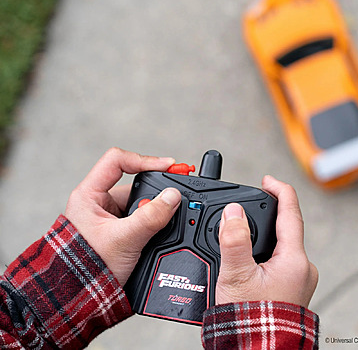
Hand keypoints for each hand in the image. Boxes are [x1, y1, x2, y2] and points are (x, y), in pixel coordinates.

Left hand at [65, 147, 181, 286]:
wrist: (81, 300)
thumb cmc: (88, 270)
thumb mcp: (124, 240)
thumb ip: (150, 216)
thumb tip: (173, 197)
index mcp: (89, 195)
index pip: (118, 161)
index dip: (144, 160)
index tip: (168, 166)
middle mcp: (99, 202)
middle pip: (134, 183)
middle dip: (154, 194)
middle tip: (173, 201)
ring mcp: (108, 216)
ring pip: (140, 202)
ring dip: (153, 211)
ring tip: (162, 224)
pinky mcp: (118, 229)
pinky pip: (140, 217)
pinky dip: (152, 222)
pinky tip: (158, 232)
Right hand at [216, 175, 317, 306]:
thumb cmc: (251, 321)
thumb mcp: (236, 276)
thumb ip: (234, 239)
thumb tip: (233, 211)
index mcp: (295, 260)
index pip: (291, 212)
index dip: (279, 190)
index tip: (267, 180)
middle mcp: (303, 267)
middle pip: (286, 227)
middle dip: (266, 214)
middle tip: (247, 206)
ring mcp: (299, 278)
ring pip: (281, 244)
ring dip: (264, 233)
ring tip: (242, 232)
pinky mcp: (292, 287)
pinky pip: (280, 258)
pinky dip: (265, 250)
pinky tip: (249, 256)